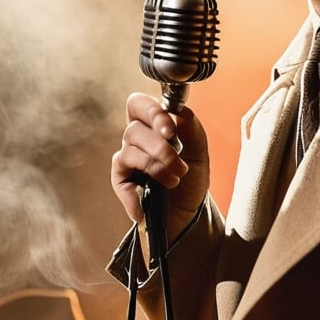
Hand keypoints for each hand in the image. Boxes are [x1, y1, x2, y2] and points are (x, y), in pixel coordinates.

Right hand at [111, 91, 209, 240]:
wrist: (187, 214)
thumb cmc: (191, 180)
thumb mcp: (199, 154)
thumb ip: (192, 130)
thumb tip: (180, 111)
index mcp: (153, 126)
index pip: (138, 104)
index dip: (151, 111)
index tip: (170, 130)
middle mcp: (136, 139)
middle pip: (134, 129)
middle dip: (160, 147)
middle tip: (178, 164)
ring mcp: (126, 159)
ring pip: (130, 150)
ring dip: (157, 167)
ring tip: (175, 180)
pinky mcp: (121, 181)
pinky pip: (122, 176)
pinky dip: (139, 188)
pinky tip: (154, 196)